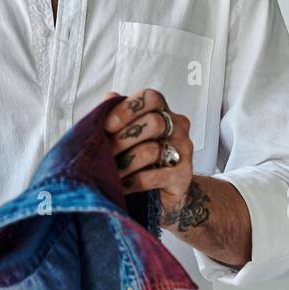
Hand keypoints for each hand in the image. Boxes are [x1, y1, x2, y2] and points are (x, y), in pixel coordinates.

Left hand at [103, 88, 209, 229]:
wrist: (164, 193)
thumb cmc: (141, 159)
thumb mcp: (126, 135)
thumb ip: (117, 115)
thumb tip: (109, 97)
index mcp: (163, 111)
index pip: (150, 98)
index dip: (127, 109)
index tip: (107, 125)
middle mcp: (178, 126)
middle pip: (154, 122)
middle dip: (123, 139)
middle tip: (104, 152)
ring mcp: (183, 150)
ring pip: (151, 150)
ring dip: (124, 163)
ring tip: (109, 171)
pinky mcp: (183, 175)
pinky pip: (153, 177)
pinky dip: (132, 182)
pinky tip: (121, 186)